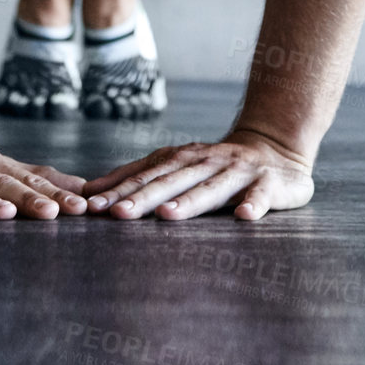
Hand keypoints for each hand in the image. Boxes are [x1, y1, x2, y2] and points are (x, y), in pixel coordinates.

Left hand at [84, 129, 313, 220]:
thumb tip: (89, 192)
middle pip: (171, 181)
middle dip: (143, 197)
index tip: (92, 207)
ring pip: (210, 188)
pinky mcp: (268, 183)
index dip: (118, 190)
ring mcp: (238, 172)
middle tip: (117, 214)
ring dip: (189, 202)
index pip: (145, 175)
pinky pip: (261, 196)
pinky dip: (253, 205)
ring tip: (166, 216)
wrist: (275, 148)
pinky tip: (244, 216)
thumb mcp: (178, 165)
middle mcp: (206, 162)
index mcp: (182, 159)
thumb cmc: (217, 166)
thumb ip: (140, 177)